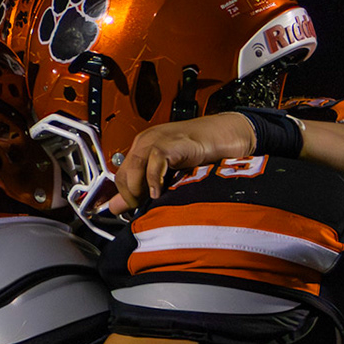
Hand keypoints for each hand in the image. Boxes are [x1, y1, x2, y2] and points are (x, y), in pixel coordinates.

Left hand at [106, 113, 257, 212]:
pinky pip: (155, 162)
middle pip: (123, 173)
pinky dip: (153, 179)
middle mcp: (145, 142)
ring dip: (138, 190)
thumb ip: (144, 188)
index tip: (133, 208)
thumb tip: (118, 207)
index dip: (124, 195)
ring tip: (151, 200)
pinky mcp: (171, 143)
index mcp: (142, 148)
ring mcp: (157, 140)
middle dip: (130, 195)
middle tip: (143, 206)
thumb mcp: (168, 174)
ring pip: (134, 168)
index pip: (120, 175)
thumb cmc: (201, 153)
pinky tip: (159, 192)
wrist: (226, 135)